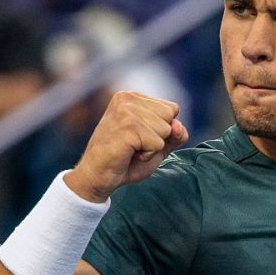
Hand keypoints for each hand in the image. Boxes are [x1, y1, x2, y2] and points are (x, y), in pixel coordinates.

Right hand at [66, 91, 187, 202]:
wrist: (97, 177)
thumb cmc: (125, 161)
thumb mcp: (157, 146)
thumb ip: (175, 134)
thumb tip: (178, 126)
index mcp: (133, 97)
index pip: (172, 109)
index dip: (162, 130)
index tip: (139, 137)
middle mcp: (128, 98)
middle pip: (171, 117)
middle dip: (159, 137)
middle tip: (134, 145)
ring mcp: (126, 111)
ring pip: (166, 130)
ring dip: (152, 148)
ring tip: (130, 149)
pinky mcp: (127, 127)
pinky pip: (158, 144)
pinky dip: (147, 155)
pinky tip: (129, 154)